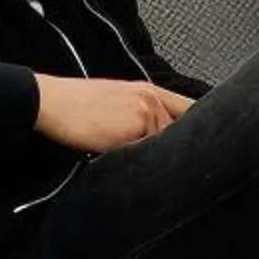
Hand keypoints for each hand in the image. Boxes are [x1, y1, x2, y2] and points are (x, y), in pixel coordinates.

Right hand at [33, 75, 195, 152]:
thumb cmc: (76, 105)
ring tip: (141, 166)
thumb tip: (154, 138)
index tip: (206, 143)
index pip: (189, 108)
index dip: (198, 127)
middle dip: (178, 150)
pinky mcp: (136, 127)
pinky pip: (150, 153)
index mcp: (149, 91)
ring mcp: (147, 112)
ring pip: (166, 145)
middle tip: (182, 168)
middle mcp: (152, 98)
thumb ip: (140, 115)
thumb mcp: (115, 101)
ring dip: (159, 159)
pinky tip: (128, 164)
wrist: (52, 103)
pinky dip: (144, 163)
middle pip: (181, 132)